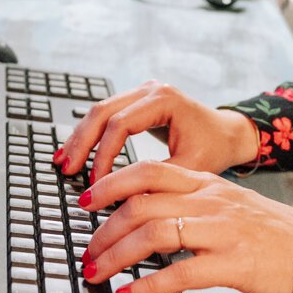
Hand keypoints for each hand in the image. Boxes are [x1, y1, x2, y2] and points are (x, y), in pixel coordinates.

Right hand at [54, 80, 259, 181]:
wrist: (228, 134)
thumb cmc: (214, 149)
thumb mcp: (188, 169)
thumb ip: (155, 181)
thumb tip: (121, 203)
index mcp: (164, 100)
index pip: (121, 124)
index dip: (104, 155)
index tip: (96, 182)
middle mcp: (151, 89)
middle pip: (103, 111)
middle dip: (82, 142)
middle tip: (67, 169)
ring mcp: (142, 91)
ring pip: (99, 110)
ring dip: (80, 137)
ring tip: (64, 162)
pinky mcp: (138, 101)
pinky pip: (106, 114)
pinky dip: (90, 134)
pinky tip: (77, 151)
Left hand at [78, 161, 292, 292]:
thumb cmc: (270, 233)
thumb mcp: (229, 203)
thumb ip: (191, 201)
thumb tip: (144, 211)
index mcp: (207, 183)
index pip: (148, 171)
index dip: (111, 183)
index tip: (86, 200)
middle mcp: (210, 201)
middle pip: (142, 202)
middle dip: (104, 227)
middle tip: (85, 248)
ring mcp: (221, 231)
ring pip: (154, 233)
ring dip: (116, 255)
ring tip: (97, 271)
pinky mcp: (232, 264)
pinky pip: (180, 273)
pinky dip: (147, 286)